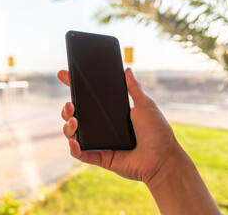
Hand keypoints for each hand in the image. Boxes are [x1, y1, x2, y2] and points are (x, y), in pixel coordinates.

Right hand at [57, 68, 180, 183]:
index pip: (90, 100)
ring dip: (67, 126)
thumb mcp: (145, 105)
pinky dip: (74, 148)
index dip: (75, 88)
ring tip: (73, 120)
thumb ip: (134, 88)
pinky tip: (74, 141)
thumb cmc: (157, 132)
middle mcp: (103, 127)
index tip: (64, 75)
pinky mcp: (100, 157)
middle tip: (70, 104)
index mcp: (112, 114)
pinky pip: (81, 154)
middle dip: (67, 108)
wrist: (163, 157)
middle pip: (76, 116)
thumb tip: (127, 69)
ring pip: (74, 133)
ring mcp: (100, 143)